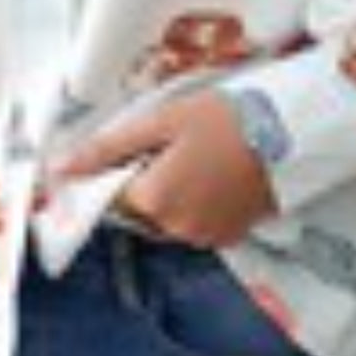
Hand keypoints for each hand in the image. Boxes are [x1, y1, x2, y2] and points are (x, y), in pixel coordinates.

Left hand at [44, 89, 280, 248]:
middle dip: (146, 179)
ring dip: (172, 192)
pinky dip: (198, 202)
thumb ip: (109, 148)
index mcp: (154, 199)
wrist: (292, 130)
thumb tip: (63, 168)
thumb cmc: (228, 118)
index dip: (116, 170)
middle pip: (140, 208)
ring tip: (199, 154)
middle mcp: (176, 228)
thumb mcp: (162, 121)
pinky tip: (216, 173)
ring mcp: (205, 236)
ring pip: (168, 217)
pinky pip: (197, 223)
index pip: (111, 196)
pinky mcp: (230, 236)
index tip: (133, 149)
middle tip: (174, 143)